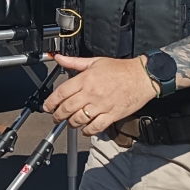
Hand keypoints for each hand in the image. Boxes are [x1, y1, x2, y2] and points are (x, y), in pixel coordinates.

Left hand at [43, 53, 158, 135]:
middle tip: (56, 117)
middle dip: (58, 115)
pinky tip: (85, 129)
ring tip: (70, 122)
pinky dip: (88, 131)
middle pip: (67, 108)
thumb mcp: (95, 61)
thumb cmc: (120, 69)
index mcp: (85, 79)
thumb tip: (59, 58)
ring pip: (79, 119)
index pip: (62, 92)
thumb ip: (74, 62)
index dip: (51, 102)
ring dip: (72, 123)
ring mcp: (102, 105)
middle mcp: (91, 93)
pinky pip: (96, 127)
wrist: (142, 77)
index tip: (47, 107)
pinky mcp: (112, 115)